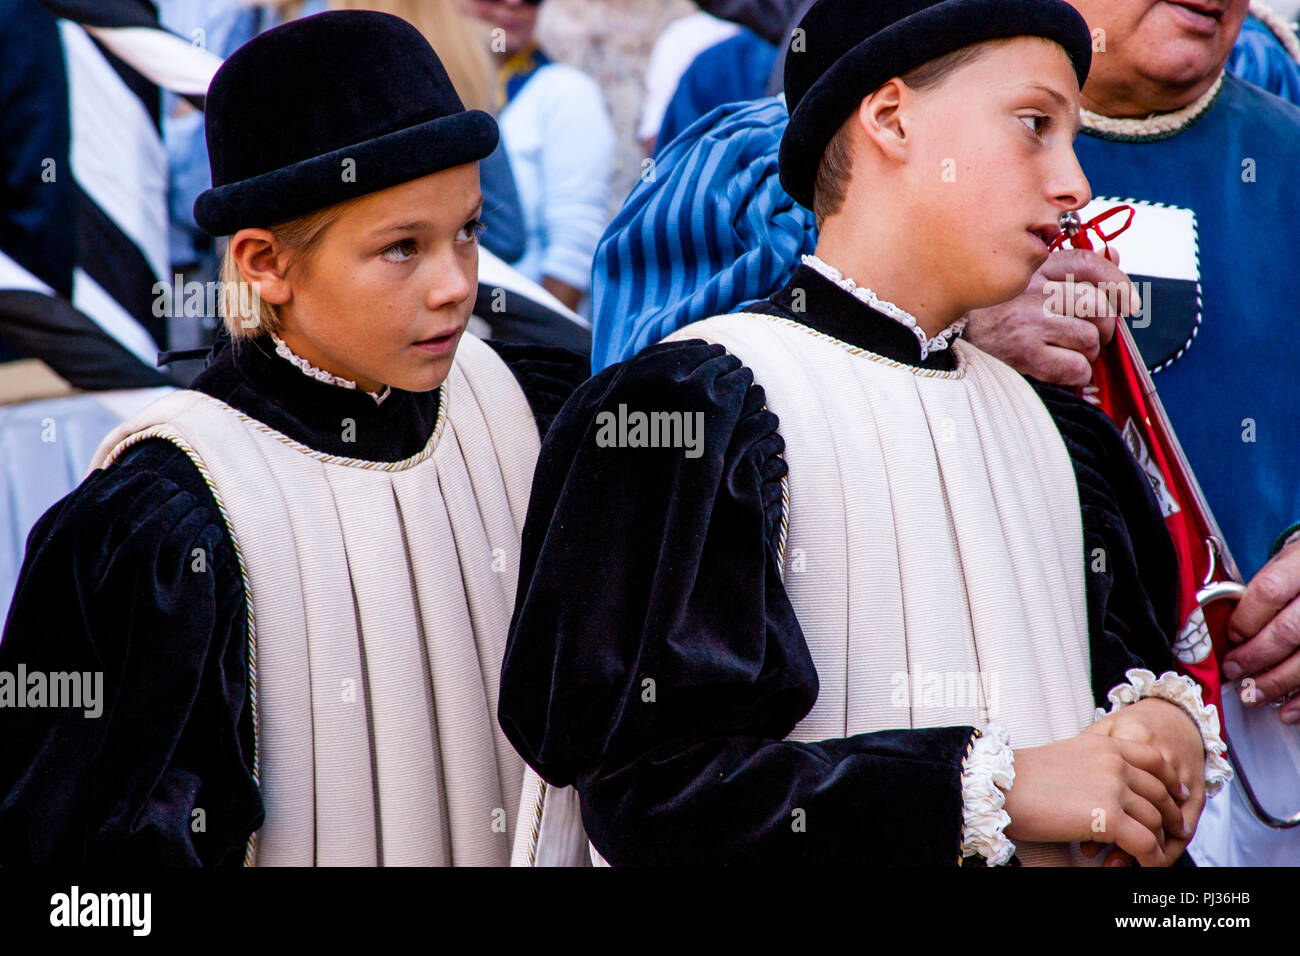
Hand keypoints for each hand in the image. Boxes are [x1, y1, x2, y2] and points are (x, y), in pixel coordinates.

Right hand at [964, 249, 1139, 386]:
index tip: (1129, 303)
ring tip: (1065, 355)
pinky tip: (1056, 371)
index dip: (1117, 282)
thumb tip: (1113, 255)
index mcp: (1032, 269)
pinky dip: (1074, 375)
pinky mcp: (1024, 353)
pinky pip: (1076, 366)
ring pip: (1090, 338)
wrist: (941, 346)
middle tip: (1087, 339)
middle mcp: (1030, 290)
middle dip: (1102, 328)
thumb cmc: (990, 320)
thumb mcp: (1025, 285)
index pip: (1088, 263)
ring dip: (1086, 354)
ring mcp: (1027, 321)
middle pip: (1097, 305)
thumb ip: (1068, 271)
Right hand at [1003, 731, 1188, 866]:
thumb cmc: (1022, 778)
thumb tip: (1110, 790)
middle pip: (1159, 793)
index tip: (1178, 794)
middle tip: (1173, 832)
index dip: (1170, 780)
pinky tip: (1146, 867)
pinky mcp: (1109, 817)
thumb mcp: (1067, 758)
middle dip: (1170, 816)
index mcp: (1104, 745)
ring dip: (1158, 843)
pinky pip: (1145, 844)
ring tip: (1153, 857)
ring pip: (1155, 821)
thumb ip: (1095, 766)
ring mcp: (1114, 788)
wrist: (1001, 786)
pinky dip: (1150, 860)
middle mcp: (1115, 763)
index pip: (1154, 758)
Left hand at [1084, 698, 1205, 860]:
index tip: (1086, 844)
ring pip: (1168, 820)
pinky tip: (1155, 855)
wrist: (1170, 713)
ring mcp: (1183, 772)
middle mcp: (1163, 754)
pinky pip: (1189, 820)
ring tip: (1126, 862)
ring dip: (1150, 847)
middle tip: (1106, 860)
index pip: (1121, 786)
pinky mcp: (1197, 784)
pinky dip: (1173, 842)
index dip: (1102, 820)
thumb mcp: (1102, 730)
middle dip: (1125, 842)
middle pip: (1146, 808)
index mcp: (1134, 737)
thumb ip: (1087, 751)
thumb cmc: (1130, 724)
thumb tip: (1066, 789)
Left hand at [1225, 538, 1299, 722]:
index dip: (1245, 620)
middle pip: (1289, 631)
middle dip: (1255, 657)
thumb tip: (1229, 636)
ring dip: (1277, 684)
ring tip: (1253, 696)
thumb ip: (1261, 595)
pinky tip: (1288, 712)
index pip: (1268, 592)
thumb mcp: (1285, 564)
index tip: (1230, 639)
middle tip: (1233, 672)